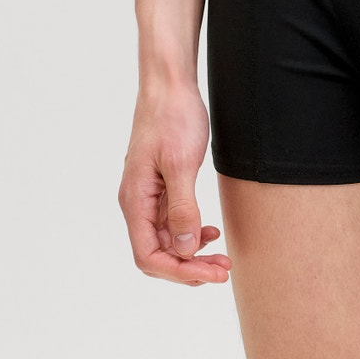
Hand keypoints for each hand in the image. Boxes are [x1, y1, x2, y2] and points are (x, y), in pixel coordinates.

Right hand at [118, 81, 231, 284]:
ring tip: (221, 256)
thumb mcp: (182, 164)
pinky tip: (210, 231)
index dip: (179, 272)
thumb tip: (186, 249)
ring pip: (166, 239)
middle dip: (189, 267)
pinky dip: (190, 231)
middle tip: (224, 270)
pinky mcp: (160, 185)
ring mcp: (148, 194)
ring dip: (192, 252)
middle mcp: (137, 202)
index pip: (149, 256)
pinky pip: (171, 220)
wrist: (170, 84)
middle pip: (158, 253)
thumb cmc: (173, 118)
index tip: (211, 274)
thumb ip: (182, 208)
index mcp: (135, 200)